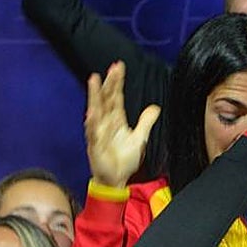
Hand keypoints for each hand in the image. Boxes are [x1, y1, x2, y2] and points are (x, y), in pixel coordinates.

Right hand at [85, 61, 158, 188]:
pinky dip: (92, 123)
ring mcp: (98, 133)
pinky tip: (92, 112)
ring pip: (96, 111)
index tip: (119, 67)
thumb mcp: (140, 138)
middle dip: (108, 83)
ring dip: (94, 96)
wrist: (116, 180)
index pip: (116, 97)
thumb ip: (146, 122)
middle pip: (106, 99)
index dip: (117, 82)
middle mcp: (105, 123)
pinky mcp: (95, 146)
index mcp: (116, 120)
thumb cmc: (123, 159)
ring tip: (94, 80)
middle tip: (112, 68)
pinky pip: (93, 133)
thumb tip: (155, 107)